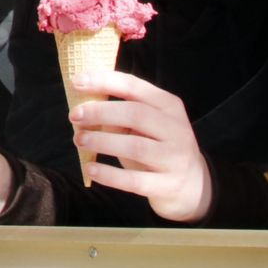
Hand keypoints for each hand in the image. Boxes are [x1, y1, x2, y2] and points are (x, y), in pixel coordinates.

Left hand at [70, 68, 213, 222]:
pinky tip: (90, 169)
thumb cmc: (158, 146)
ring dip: (101, 141)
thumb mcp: (147, 125)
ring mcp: (175, 158)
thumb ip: (122, 115)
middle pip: (136, 114)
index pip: (135, 86)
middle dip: (100, 112)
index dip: (104, 81)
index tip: (76, 81)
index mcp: (169, 105)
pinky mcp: (168, 185)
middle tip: (74, 115)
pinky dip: (109, 174)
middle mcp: (176, 129)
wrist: (193, 185)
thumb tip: (84, 109)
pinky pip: (135, 181)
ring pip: (136, 146)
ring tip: (79, 140)